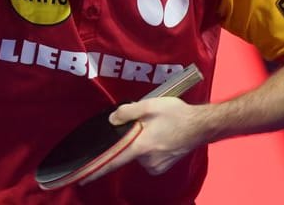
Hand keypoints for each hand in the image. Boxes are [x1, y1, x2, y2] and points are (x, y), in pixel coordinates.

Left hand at [79, 97, 205, 183]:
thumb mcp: (149, 105)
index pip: (112, 161)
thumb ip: (127, 112)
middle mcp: (147, 160)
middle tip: (145, 124)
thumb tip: (112, 120)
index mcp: (140, 146)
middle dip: (131, 138)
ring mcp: (156, 166)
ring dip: (142, 142)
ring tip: (157, 128)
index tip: (81, 178)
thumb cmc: (177, 115)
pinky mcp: (163, 166)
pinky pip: (148, 157)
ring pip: (138, 153)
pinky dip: (150, 147)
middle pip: (127, 151)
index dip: (95, 170)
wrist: (202, 126)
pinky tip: (161, 136)